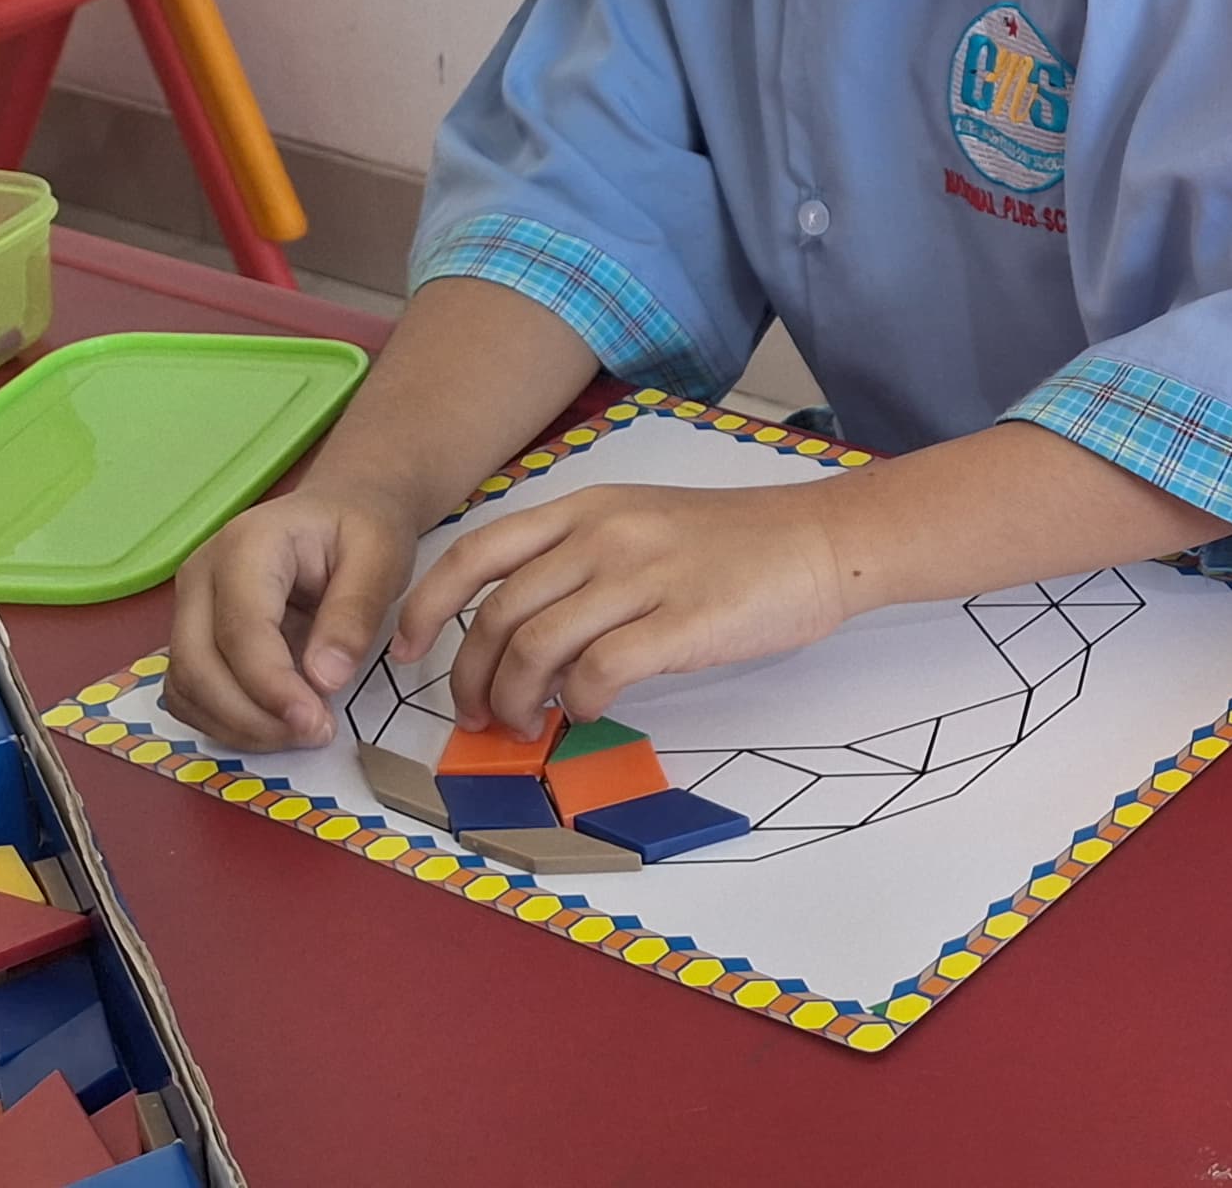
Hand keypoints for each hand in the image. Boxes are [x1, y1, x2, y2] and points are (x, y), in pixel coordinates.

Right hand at [164, 484, 427, 751]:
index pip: (241, 630)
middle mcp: (200, 575)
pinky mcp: (190, 634)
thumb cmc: (362, 527)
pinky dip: (224, 720)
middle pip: (197, 664)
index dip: (272, 686)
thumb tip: (324, 679)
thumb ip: (354, 612)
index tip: (316, 723)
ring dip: (237, 725)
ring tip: (302, 733)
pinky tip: (275, 726)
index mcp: (246, 546)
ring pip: (186, 686)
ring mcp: (187, 606)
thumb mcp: (380, 556)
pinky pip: (188, 692)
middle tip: (315, 735)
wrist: (341, 509)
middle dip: (252, 716)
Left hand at [393, 480, 859, 733]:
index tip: (408, 651)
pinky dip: (580, 703)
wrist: (822, 540)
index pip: (477, 553)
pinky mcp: (682, 622)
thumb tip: (523, 639)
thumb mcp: (642, 526)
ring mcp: (643, 576)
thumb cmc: (735, 542)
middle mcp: (604, 535)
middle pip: (498, 614)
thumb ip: (580, 565)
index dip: (428, 607)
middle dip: (470, 678)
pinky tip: (590, 711)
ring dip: (517, 701)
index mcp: (587, 508)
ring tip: (527, 724)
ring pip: (537, 648)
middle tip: (477, 716)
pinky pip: (600, 672)